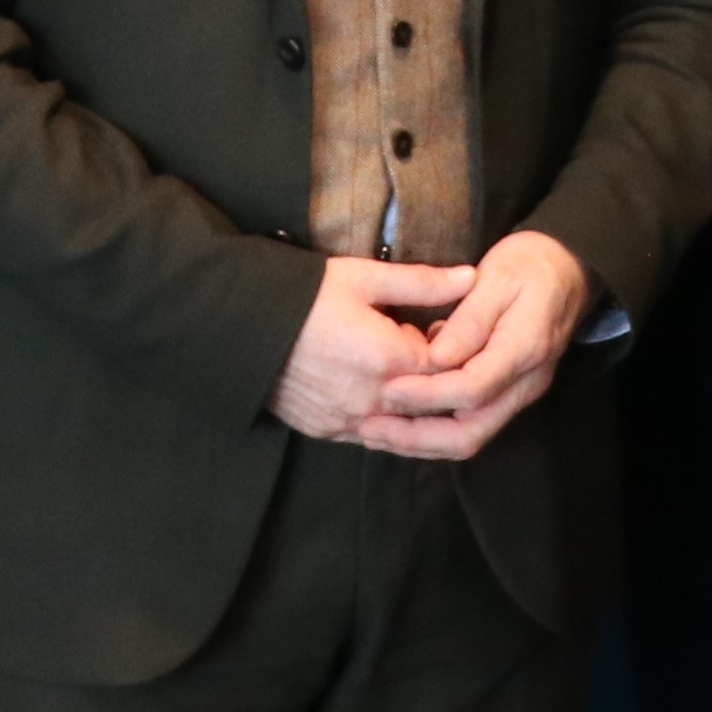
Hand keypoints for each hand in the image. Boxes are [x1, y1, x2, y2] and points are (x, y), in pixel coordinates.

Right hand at [270, 254, 471, 442]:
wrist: (240, 325)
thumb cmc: (303, 295)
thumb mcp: (364, 278)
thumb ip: (422, 283)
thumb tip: (471, 278)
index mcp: (392, 360)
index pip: (450, 368)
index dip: (452, 347)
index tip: (437, 326)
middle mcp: (376, 400)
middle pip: (430, 402)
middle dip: (434, 378)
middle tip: (416, 346)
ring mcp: (350, 421)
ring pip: (403, 425)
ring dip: (409, 403)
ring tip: (394, 367)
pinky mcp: (327, 430)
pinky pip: (370, 434)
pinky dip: (381, 417)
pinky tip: (373, 389)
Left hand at [370, 231, 593, 460]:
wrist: (569, 268)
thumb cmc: (531, 264)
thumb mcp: (498, 277)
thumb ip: (469, 320)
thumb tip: (435, 357)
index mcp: (524, 350)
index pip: (472, 390)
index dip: (426, 395)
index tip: (388, 390)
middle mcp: (525, 384)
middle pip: (470, 433)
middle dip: (416, 437)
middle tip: (370, 428)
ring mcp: (519, 394)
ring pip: (469, 438)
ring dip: (420, 441)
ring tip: (376, 432)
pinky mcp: (508, 394)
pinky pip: (470, 425)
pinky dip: (433, 431)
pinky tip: (400, 422)